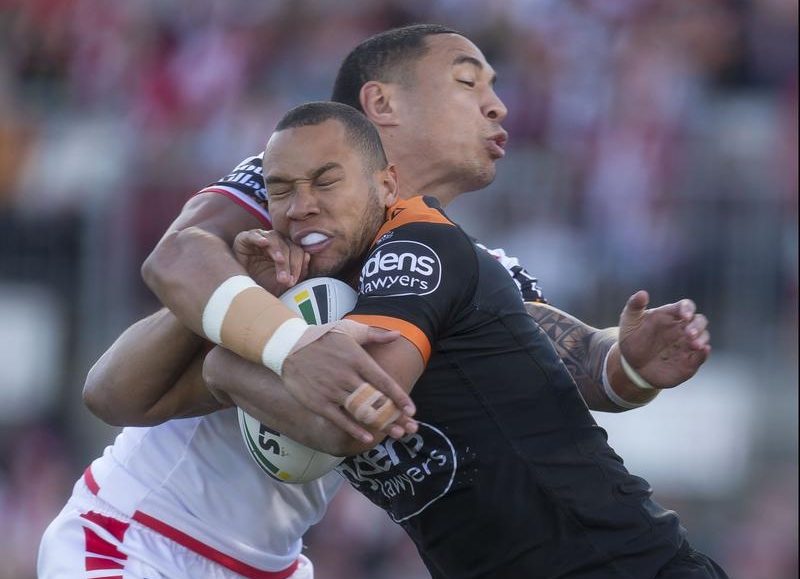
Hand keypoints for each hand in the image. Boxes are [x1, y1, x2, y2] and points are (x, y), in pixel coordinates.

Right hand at [232, 229, 308, 294]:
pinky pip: (253, 234)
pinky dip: (259, 238)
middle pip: (288, 246)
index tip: (292, 282)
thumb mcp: (281, 283)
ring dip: (278, 251)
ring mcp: (261, 237)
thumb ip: (297, 272)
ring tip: (280, 261)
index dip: (297, 266)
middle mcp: (275, 241)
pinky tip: (264, 243)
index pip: (297, 252)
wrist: (238, 286)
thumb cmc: (261, 283)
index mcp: (286, 249)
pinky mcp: (244, 238)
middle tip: (284, 280)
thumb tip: (308, 256)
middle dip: (288, 264)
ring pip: (275, 239)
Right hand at [282, 319, 417, 443]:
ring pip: (360, 411)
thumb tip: (398, 334)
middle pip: (375, 400)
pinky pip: (340, 419)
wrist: (288, 345)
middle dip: (394, 415)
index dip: (399, 396)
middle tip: (409, 429)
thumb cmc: (322, 337)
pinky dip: (354, 429)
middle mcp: (347, 376)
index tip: (411, 410)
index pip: (383, 380)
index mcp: (357, 359)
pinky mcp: (319, 402)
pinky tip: (367, 438)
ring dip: (378, 424)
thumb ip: (374, 334)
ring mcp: (332, 391)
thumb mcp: (348, 329)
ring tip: (394, 434)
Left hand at [617, 290, 710, 388]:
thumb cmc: (632, 338)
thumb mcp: (629, 321)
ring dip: (702, 339)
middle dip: (698, 326)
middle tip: (689, 334)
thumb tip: (642, 293)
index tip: (685, 316)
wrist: (631, 364)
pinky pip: (701, 356)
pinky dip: (704, 353)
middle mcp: (682, 328)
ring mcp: (687, 344)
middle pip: (699, 321)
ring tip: (694, 345)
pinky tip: (702, 351)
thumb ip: (634, 305)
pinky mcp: (689, 360)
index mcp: (670, 315)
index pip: (685, 306)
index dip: (687, 309)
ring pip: (703, 337)